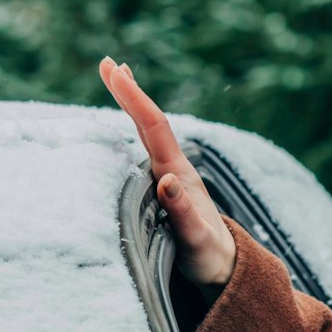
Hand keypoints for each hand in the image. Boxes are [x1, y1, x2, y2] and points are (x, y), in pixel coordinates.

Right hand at [99, 55, 237, 290]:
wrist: (225, 269)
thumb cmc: (208, 256)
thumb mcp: (194, 238)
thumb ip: (181, 211)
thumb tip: (167, 181)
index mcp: (178, 174)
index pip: (153, 127)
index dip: (134, 98)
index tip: (115, 71)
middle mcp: (174, 169)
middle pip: (150, 121)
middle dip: (129, 91)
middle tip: (107, 62)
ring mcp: (170, 176)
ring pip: (149, 132)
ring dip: (133, 104)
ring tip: (119, 77)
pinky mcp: (166, 188)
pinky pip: (147, 149)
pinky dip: (135, 128)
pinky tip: (128, 124)